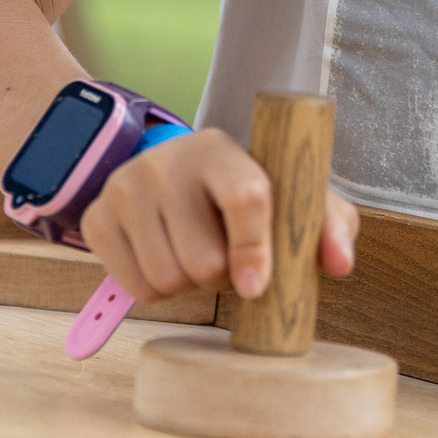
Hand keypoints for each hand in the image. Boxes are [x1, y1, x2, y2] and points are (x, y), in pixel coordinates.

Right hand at [77, 127, 359, 303]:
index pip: (244, 198)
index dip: (255, 250)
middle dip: (221, 276)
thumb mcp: (292, 198)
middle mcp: (166, 161)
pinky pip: (135, 286)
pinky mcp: (98, 217)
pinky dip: (157, 290)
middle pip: (202, 257)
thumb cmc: (246, 190)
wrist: (177, 174)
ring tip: (198, 256)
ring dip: (190, 285)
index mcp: (221, 148)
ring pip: (167, 277)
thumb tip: (339, 263)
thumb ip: (327, 226)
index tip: (257, 288)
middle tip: (226, 260)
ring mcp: (126, 187)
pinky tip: (168, 259)